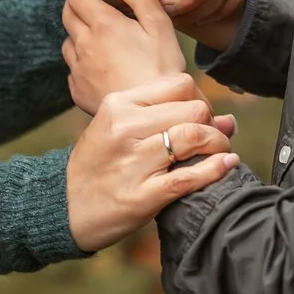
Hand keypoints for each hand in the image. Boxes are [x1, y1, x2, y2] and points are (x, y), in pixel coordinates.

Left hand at [61, 0, 184, 114]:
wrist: (152, 114)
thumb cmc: (162, 69)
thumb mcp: (161, 27)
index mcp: (103, 24)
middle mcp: (84, 44)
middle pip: (67, 14)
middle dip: (78, 8)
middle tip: (98, 13)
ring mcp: (78, 69)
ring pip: (68, 42)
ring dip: (79, 37)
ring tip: (103, 44)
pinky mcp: (77, 91)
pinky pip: (72, 70)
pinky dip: (82, 65)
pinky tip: (102, 70)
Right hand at [65, 73, 239, 251]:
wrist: (64, 208)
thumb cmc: (98, 166)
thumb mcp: (118, 129)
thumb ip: (166, 118)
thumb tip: (229, 119)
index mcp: (118, 105)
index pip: (180, 85)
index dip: (200, 99)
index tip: (200, 119)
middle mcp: (125, 129)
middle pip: (193, 109)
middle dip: (212, 124)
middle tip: (213, 140)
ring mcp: (133, 162)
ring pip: (195, 137)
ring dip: (218, 145)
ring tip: (220, 154)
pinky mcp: (141, 196)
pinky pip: (189, 177)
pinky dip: (215, 170)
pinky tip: (226, 166)